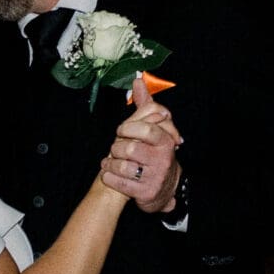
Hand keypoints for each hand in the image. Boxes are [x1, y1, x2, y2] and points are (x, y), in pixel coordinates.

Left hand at [99, 77, 182, 210]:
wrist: (162, 187)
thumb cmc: (153, 153)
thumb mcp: (153, 129)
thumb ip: (145, 105)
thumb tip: (138, 80)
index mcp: (166, 141)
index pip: (147, 129)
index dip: (129, 129)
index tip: (121, 131)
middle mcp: (163, 160)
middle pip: (131, 148)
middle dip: (117, 148)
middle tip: (115, 149)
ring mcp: (155, 178)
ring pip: (123, 167)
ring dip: (110, 163)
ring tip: (108, 162)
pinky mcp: (146, 193)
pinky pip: (120, 184)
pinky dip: (109, 177)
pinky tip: (108, 174)